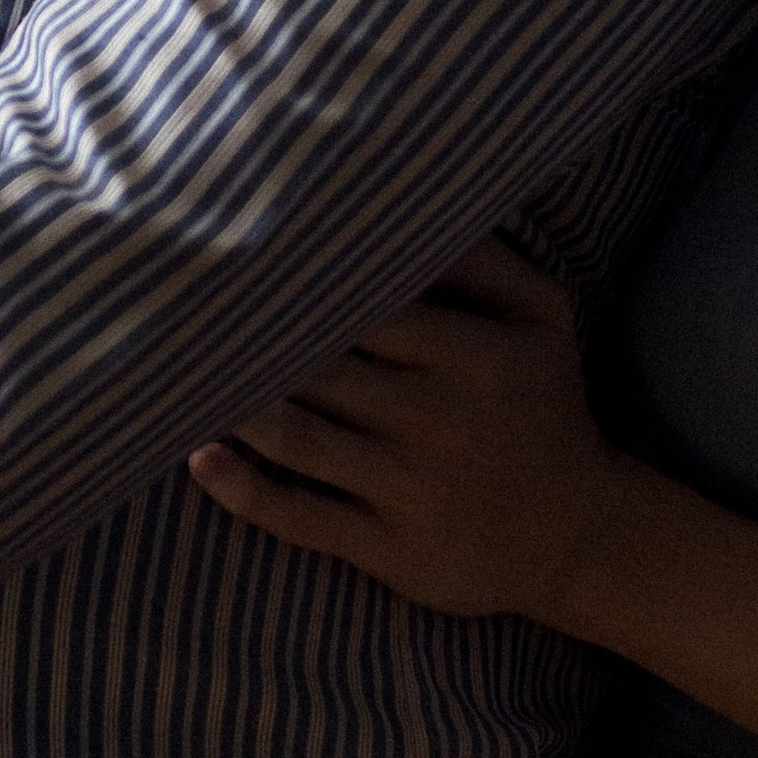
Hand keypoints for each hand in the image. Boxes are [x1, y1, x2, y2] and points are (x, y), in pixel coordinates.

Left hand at [188, 236, 641, 625]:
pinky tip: (199, 457)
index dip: (300, 283)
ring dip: (234, 406)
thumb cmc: (543, 406)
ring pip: (297, 439)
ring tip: (180, 371)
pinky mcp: (388, 550)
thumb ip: (485, 259)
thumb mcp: (543, 320)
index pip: (366, 305)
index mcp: (473, 355)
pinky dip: (243, 491)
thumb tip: (413, 207)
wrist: (577, 535)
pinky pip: (301, 517)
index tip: (245, 256)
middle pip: (319, 368)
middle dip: (253, 339)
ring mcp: (408, 490)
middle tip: (183, 307)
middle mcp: (437, 419)